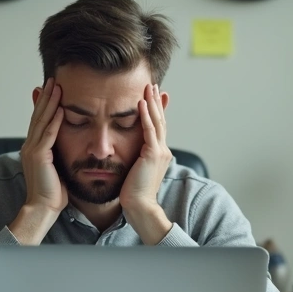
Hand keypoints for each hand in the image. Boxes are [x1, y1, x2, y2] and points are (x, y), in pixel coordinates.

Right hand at [20, 78, 67, 214]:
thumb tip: (69, 146)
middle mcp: (30, 146)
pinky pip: (48, 134)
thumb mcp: (56, 168)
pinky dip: (54, 120)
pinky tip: (60, 108)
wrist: (42, 208)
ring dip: (49, 102)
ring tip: (56, 86)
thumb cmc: (53, 193)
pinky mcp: (39, 156)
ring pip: (42, 121)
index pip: (40, 121)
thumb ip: (58, 154)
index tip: (52, 89)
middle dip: (46, 97)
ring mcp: (32, 150)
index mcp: (34, 148)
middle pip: (39, 116)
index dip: (45, 104)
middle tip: (52, 79)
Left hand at [120, 83, 173, 212]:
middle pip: (160, 120)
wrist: (140, 207)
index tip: (152, 96)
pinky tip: (141, 103)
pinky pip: (149, 130)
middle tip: (152, 84)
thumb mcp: (135, 171)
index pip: (157, 127)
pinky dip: (146, 115)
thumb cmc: (133, 193)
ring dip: (152, 103)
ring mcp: (160, 152)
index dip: (156, 110)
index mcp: (159, 154)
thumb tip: (130, 153)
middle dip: (156, 101)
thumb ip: (136, 158)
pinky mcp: (153, 154)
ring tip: (148, 87)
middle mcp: (163, 150)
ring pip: (157, 121)